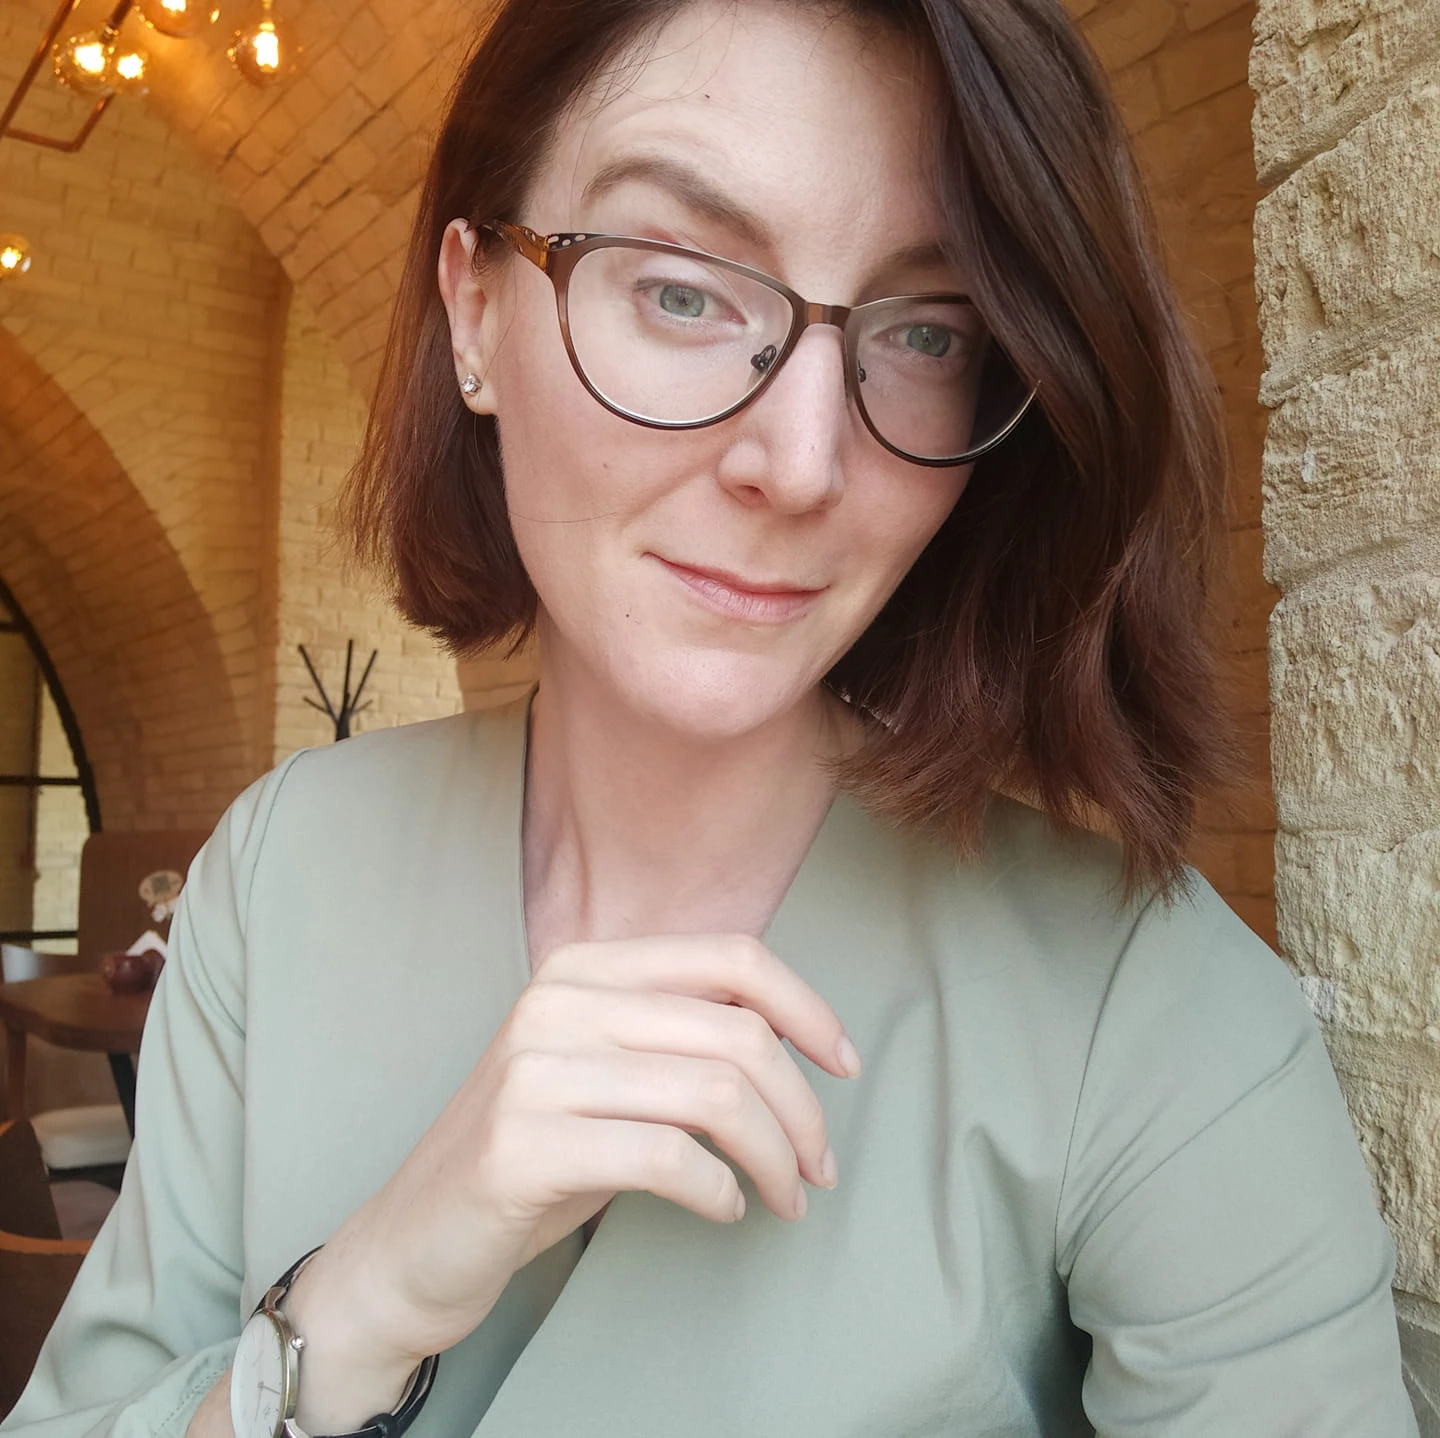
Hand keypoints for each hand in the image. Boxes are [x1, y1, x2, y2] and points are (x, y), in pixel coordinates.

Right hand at [283, 933, 859, 1423]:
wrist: (414, 1241)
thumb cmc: (535, 1156)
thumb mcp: (607, 1073)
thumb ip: (678, 1037)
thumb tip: (796, 1036)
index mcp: (583, 967)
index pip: (730, 956)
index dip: (806, 1007)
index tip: (844, 1064)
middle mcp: (557, 1001)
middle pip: (736, 1033)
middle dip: (802, 1108)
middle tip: (818, 1168)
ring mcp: (533, 1070)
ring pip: (714, 1095)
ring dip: (774, 1157)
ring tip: (784, 1197)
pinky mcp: (521, 1145)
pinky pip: (667, 1158)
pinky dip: (719, 1190)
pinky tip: (723, 1208)